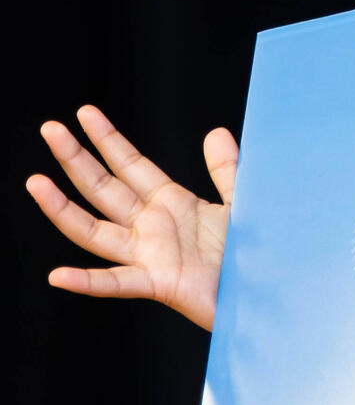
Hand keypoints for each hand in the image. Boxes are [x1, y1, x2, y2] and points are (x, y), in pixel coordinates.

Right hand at [26, 105, 235, 330]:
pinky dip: (87, 282)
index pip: (130, 165)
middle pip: (104, 189)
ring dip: (63, 209)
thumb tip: (215, 131)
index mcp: (172, 204)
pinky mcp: (160, 285)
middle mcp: (153, 227)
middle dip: (76, 159)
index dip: (107, 139)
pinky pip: (117, 283)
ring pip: (96, 231)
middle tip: (49, 129)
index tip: (84, 113)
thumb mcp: (242, 201)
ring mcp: (151, 256)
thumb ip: (227, 169)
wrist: (270, 291)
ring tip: (36, 183)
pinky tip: (59, 276)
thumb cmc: (255, 252)